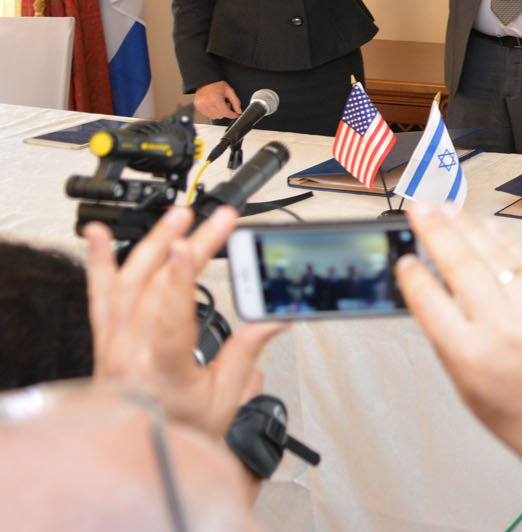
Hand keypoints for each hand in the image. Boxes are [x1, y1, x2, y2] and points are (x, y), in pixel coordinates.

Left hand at [85, 206, 283, 439]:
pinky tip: (100, 234)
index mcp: (162, 375)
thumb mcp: (224, 403)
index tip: (188, 245)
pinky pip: (98, 295)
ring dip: (153, 244)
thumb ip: (245, 355)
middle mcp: (130, 355)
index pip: (169, 321)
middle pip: (155, 289)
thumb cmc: (177, 437)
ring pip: (127, 284)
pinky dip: (99, 262)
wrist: (137, 455)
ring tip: (179, 216)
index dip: (178, 281)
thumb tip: (273, 318)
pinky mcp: (105, 339)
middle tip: (216, 219)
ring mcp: (113, 344)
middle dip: (188, 245)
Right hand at [193, 80, 240, 121]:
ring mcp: (201, 105)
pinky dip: (213, 112)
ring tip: (219, 103)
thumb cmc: (216, 84)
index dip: (233, 115)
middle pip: (220, 115)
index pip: (226, 113)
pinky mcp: (198, 106)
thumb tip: (239, 111)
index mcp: (215, 99)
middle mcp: (207, 103)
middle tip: (226, 103)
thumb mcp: (229, 91)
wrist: (205, 80)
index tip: (236, 115)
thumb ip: (236, 102)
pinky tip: (214, 105)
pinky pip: (208, 115)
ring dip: (219, 112)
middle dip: (225, 111)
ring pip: (214, 116)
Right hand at [394, 206, 521, 476]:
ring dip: (467, 227)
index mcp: (469, 355)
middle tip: (420, 209)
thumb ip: (449, 338)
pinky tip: (487, 228)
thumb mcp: (466, 386)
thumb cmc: (520, 416)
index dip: (412, 274)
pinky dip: (505, 241)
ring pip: (494, 255)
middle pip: (460, 264)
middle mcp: (502, 328)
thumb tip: (432, 294)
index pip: (429, 300)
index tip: (404, 258)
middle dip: (435, 230)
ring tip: (447, 209)